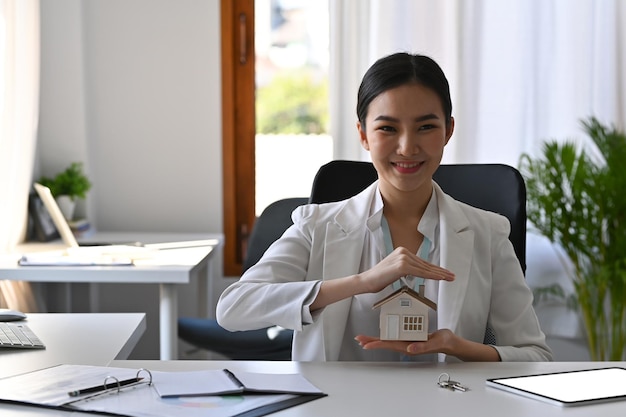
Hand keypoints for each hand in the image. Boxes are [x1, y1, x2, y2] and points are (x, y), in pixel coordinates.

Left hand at [355, 329, 500, 360]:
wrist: (451, 342)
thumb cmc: (445, 342)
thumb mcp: (435, 342)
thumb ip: (423, 346)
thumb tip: (410, 349)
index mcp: (410, 346)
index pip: (390, 344)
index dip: (377, 344)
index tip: (366, 343)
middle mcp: (407, 344)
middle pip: (386, 343)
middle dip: (372, 341)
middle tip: (359, 339)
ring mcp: (408, 341)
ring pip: (389, 340)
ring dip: (377, 338)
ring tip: (365, 338)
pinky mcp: (411, 336)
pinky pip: (396, 335)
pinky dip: (387, 333)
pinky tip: (382, 332)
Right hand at [358, 247, 453, 292]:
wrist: (367, 281)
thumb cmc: (379, 278)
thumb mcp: (395, 271)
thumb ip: (407, 270)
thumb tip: (418, 273)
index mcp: (402, 252)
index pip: (422, 262)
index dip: (434, 268)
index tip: (444, 273)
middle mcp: (403, 252)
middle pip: (425, 264)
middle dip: (440, 271)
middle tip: (451, 275)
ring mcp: (403, 258)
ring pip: (425, 269)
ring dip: (439, 274)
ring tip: (449, 278)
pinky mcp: (402, 266)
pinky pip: (421, 272)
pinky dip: (432, 276)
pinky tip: (439, 278)